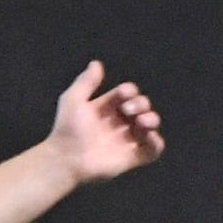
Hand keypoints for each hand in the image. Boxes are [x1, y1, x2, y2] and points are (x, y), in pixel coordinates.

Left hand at [47, 63, 162, 183]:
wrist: (66, 158)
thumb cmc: (68, 129)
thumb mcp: (73, 100)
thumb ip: (85, 82)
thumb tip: (96, 63)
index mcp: (106, 108)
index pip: (127, 94)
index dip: (129, 91)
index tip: (123, 94)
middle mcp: (118, 123)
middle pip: (141, 106)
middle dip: (141, 103)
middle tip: (129, 110)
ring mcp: (126, 140)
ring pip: (150, 125)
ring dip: (152, 119)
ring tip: (142, 121)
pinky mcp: (132, 157)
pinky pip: (154, 149)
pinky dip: (157, 142)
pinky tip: (148, 136)